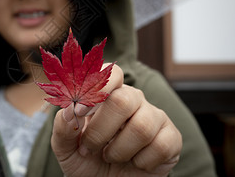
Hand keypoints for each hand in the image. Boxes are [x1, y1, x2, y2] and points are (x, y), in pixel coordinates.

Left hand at [51, 64, 181, 176]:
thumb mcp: (66, 148)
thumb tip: (69, 110)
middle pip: (123, 100)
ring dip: (119, 151)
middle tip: (89, 148)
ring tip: (111, 157)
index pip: (112, 72)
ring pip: (141, 127)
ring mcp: (155, 117)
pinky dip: (141, 162)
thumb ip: (63, 127)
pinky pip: (160, 146)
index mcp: (108, 94)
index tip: (80, 112)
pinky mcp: (171, 137)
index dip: (98, 86)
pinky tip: (135, 163)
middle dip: (101, 131)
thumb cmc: (88, 161)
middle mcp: (133, 100)